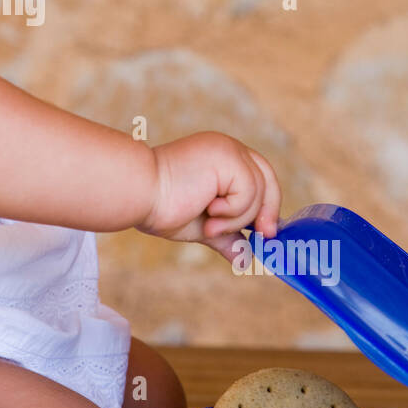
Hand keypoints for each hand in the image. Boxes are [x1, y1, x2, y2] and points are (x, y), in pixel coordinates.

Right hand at [139, 131, 281, 262]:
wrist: (140, 194)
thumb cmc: (161, 207)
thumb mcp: (203, 225)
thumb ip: (227, 235)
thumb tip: (245, 259)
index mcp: (220, 158)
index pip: (259, 178)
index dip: (267, 205)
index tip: (264, 233)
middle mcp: (226, 148)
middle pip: (267, 179)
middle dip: (268, 211)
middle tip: (263, 236)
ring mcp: (227, 150)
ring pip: (258, 191)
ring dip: (237, 217)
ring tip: (210, 225)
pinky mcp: (227, 157)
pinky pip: (249, 192)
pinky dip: (232, 211)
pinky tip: (208, 210)